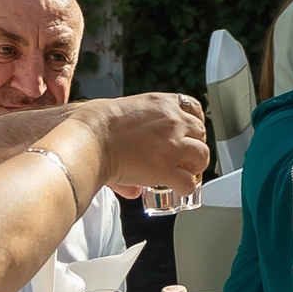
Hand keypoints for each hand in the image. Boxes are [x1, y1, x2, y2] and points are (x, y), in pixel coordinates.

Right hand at [85, 92, 209, 194]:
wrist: (90, 137)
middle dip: (194, 145)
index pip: (193, 108)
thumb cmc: (97, 124)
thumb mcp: (125, 112)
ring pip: (202, 155)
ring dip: (196, 166)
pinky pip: (189, 181)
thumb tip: (135, 149)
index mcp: (162, 102)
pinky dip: (186, 187)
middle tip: (185, 157)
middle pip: (201, 133)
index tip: (191, 132)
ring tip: (185, 173)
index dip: (195, 123)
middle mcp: (172, 120)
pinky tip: (178, 188)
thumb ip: (135, 132)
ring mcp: (172, 143)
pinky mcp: (166, 166)